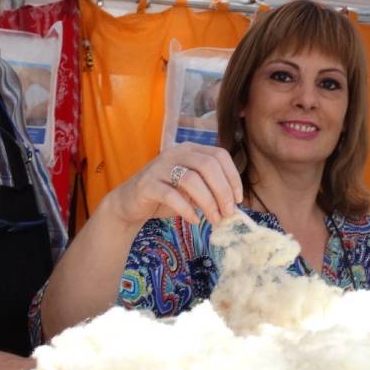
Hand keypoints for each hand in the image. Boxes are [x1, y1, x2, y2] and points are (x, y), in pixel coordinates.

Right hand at [106, 143, 243, 228]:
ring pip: (191, 179)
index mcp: (190, 150)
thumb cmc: (166, 196)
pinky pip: (171, 195)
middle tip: (228, 213)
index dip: (232, 177)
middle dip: (223, 191)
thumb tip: (234, 204)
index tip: (239, 200)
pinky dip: (186, 209)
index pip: (219, 155)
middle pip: (208, 165)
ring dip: (208, 202)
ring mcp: (160, 167)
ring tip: (214, 219)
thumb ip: (210, 190)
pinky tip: (194, 220)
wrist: (130, 203)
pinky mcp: (147, 184)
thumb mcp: (192, 190)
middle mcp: (176, 152)